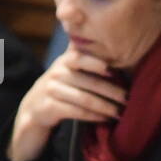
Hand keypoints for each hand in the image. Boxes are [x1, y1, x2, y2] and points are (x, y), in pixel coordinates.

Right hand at [8, 46, 124, 160]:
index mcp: (64, 62)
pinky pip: (76, 112)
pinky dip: (93, 116)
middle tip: (128, 99)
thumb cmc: (59, 89)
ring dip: (105, 107)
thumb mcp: (67, 70)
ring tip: (120, 112)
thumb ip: (83, 57)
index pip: (79, 57)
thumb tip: (110, 41)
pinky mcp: (48, 108)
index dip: (96, 63)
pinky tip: (105, 119)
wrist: (33, 111)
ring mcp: (50, 91)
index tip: (114, 71)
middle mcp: (56, 73)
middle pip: (88, 82)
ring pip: (84, 99)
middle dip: (111, 91)